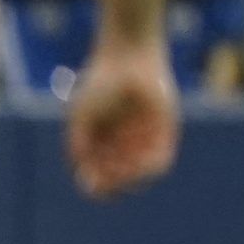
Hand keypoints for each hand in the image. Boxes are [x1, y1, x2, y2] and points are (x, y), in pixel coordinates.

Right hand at [66, 37, 179, 200]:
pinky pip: (160, 162)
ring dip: (128, 178)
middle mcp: (122, 145)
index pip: (97, 176)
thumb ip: (78, 146)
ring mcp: (143, 141)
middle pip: (117, 179)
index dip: (93, 184)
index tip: (88, 181)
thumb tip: (83, 175)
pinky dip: (147, 169)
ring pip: (139, 176)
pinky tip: (138, 165)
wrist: (129, 59)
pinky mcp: (164, 134)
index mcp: (99, 142)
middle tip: (105, 173)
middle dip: (110, 182)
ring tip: (121, 168)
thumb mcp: (80, 117)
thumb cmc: (100, 84)